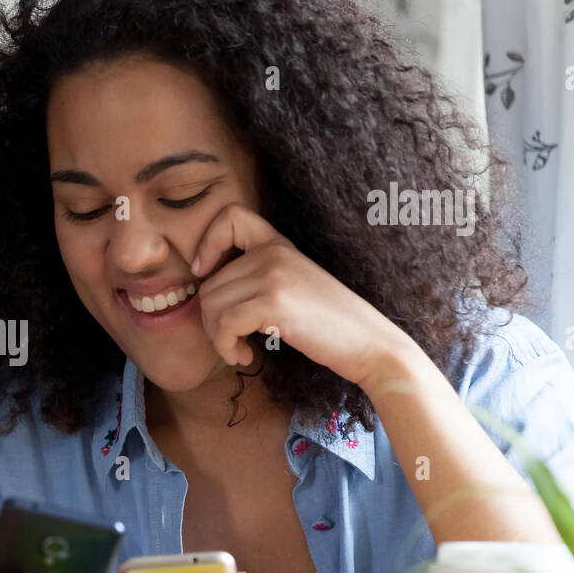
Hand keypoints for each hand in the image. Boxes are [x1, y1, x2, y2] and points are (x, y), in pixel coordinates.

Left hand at [191, 203, 416, 390]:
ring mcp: (273, 275)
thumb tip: (202, 293)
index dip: (207, 242)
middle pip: (210, 282)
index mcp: (278, 244)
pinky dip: (226, 347)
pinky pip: (224, 324)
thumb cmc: (330, 325)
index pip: (230, 216)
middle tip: (231, 340)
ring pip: (211, 304)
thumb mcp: (293, 286)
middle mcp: (273, 253)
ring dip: (217, 336)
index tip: (205, 274)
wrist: (371, 344)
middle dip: (211, 318)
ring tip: (238, 349)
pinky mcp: (273, 303)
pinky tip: (244, 356)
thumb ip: (256, 278)